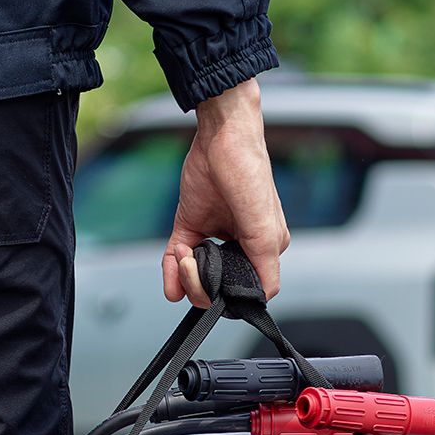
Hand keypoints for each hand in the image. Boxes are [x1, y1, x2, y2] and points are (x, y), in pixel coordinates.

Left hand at [163, 78, 287, 307]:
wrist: (220, 136)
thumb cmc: (249, 173)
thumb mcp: (264, 228)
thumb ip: (265, 266)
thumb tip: (263, 299)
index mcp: (265, 249)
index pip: (247, 290)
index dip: (226, 294)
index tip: (214, 278)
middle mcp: (240, 245)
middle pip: (217, 288)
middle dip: (199, 283)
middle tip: (192, 262)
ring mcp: (214, 236)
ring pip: (195, 277)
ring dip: (183, 275)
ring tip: (183, 253)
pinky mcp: (191, 224)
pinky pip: (177, 258)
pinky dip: (169, 270)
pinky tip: (172, 263)